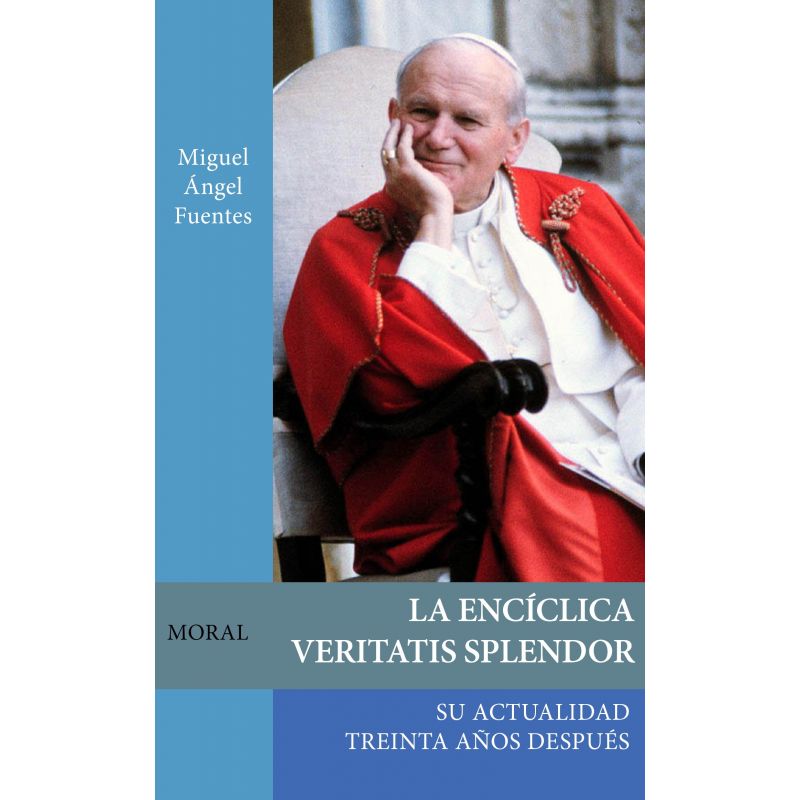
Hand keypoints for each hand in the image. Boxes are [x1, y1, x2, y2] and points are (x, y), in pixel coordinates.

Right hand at [381, 120, 452, 247]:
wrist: (434, 215)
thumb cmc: (432, 210)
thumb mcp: (419, 196)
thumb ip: (416, 184)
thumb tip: (423, 176)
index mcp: (393, 188)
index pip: (387, 164)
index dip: (390, 150)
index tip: (394, 140)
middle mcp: (391, 181)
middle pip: (384, 154)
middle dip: (388, 137)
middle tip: (394, 124)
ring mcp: (397, 175)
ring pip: (389, 148)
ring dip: (394, 133)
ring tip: (400, 123)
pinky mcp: (407, 169)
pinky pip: (402, 146)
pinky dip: (404, 136)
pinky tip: (410, 128)